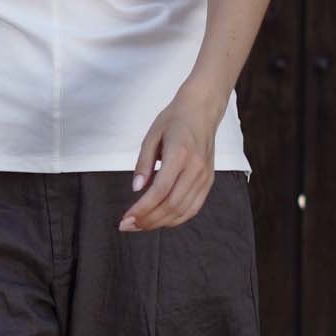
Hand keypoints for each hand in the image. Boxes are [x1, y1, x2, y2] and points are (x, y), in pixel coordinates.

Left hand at [119, 80, 223, 231]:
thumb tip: (137, 189)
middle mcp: (196, 168)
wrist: (203, 110)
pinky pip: (194, 207)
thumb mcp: (152, 135)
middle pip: (171, 205)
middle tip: (128, 225)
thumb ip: (143, 163)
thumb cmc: (175, 119)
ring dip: (160, 223)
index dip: (142, 209)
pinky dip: (177, 219)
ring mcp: (205, 176)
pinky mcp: (209, 180)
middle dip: (148, 220)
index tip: (126, 218)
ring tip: (141, 225)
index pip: (160, 190)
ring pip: (183, 210)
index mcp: (180, 154)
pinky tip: (161, 220)